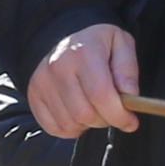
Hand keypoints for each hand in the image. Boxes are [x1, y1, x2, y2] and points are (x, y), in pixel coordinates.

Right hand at [28, 21, 141, 138]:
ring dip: (87, 125)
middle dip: (105, 121)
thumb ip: (128, 70)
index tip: (130, 121)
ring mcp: (43, 83)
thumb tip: (130, 96)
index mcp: (84, 52)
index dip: (119, 115)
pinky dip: (70, 129)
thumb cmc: (95, 44)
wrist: (62, 35)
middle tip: (111, 112)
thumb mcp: (120, 44)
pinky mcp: (34, 96)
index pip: (101, 95)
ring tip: (94, 110)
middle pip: (85, 114)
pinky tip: (78, 115)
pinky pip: (54, 128)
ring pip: (69, 124)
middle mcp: (58, 67)